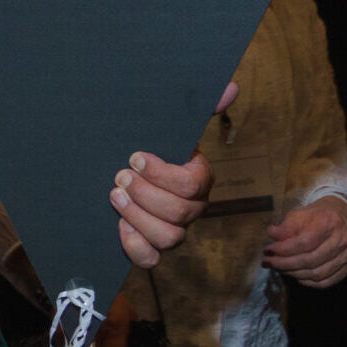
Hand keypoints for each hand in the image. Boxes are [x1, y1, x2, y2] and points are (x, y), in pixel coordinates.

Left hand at [110, 81, 233, 267]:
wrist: (117, 167)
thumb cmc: (146, 144)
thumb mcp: (168, 123)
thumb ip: (200, 105)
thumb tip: (231, 87)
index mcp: (197, 179)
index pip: (193, 184)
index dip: (163, 174)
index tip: (135, 157)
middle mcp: (190, 208)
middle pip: (181, 213)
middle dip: (146, 195)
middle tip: (120, 176)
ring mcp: (172, 229)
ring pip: (169, 238)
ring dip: (138, 217)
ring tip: (114, 196)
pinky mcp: (150, 245)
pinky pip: (150, 259)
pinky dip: (134, 246)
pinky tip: (118, 226)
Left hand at [264, 198, 346, 287]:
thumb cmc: (320, 215)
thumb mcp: (300, 214)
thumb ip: (286, 226)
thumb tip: (272, 235)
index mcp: (329, 223)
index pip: (304, 243)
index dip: (284, 249)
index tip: (268, 250)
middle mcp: (342, 241)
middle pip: (310, 260)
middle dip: (285, 264)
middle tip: (269, 262)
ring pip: (318, 273)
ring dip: (294, 274)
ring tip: (280, 268)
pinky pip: (327, 281)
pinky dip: (309, 282)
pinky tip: (297, 276)